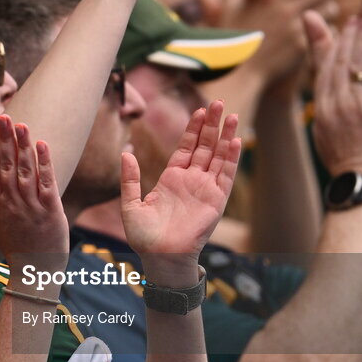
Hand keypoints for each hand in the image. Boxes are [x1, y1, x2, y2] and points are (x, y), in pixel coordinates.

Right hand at [0, 115, 68, 262]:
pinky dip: (44, 163)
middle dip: (6, 139)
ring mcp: (32, 206)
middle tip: (4, 116)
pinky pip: (47, 182)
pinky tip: (42, 144)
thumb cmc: (13, 246)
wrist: (35, 270)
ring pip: (26, 171)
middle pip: (8, 165)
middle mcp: (14, 202)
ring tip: (21, 124)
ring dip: (23, 146)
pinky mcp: (51, 209)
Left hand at [120, 101, 240, 261]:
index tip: (200, 111)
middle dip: (212, 125)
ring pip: (218, 157)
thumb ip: (130, 179)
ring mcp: (205, 189)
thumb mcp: (131, 204)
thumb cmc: (145, 237)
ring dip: (225, 137)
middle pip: (205, 147)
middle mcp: (191, 181)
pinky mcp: (216, 200)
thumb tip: (126, 152)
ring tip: (230, 115)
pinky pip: (226, 176)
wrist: (161, 257)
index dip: (194, 129)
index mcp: (172, 179)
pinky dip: (232, 159)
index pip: (187, 148)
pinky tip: (236, 141)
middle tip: (218, 103)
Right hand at [223, 0, 341, 95]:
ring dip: (331, 4)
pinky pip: (325, 31)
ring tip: (329, 4)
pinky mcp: (301, 48)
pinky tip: (325, 28)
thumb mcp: (232, 5)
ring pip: (329, 9)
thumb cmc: (230, 36)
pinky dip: (328, 27)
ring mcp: (296, 29)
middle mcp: (287, 10)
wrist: (235, 70)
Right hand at [306, 12, 361, 192]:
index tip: (337, 34)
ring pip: (356, 62)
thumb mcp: (325, 135)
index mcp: (323, 111)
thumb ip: (323, 113)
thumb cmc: (347, 162)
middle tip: (354, 20)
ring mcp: (356, 103)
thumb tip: (321, 103)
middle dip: (346, 38)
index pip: (324, 72)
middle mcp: (336, 103)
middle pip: (338, 62)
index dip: (331, 49)